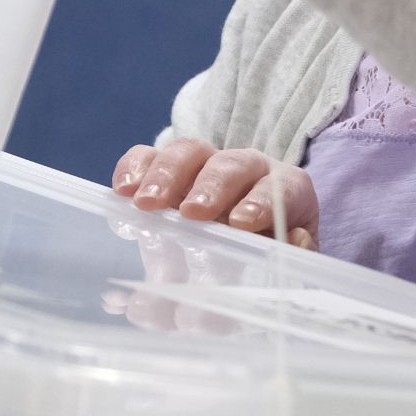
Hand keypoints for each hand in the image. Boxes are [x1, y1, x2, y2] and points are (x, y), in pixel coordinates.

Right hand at [112, 139, 318, 248]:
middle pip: (231, 164)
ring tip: (146, 204)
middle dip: (211, 187)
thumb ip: (291, 256)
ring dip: (166, 175)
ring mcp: (204, 166)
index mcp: (286, 191)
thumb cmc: (265, 257)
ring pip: (189, 152)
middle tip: (192, 213)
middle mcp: (247, 169)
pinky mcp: (167, 172)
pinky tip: (122, 192)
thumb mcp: (284, 263)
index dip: (264, 202)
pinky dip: (134, 168)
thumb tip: (293, 240)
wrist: (238, 251)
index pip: (282, 189)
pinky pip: (148, 156)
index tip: (242, 223)